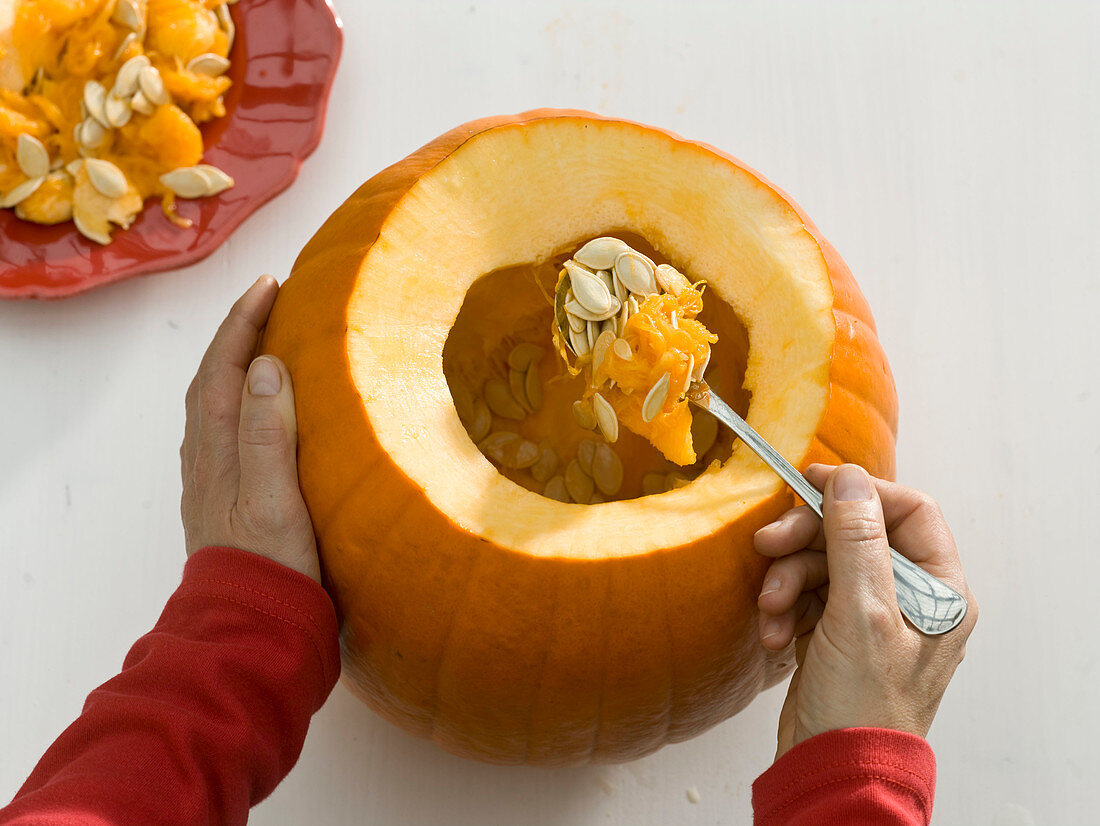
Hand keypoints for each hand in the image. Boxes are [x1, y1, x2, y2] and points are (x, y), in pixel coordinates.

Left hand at [180, 276, 320, 582]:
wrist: (252, 628)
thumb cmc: (270, 568)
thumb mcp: (273, 499)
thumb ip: (266, 434)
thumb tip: (263, 366)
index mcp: (219, 452)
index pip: (224, 371)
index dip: (243, 324)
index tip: (270, 285)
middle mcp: (208, 460)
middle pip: (212, 381)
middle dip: (237, 334)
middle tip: (269, 300)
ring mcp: (214, 481)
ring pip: (216, 406)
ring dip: (236, 365)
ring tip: (266, 341)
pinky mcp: (227, 500)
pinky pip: (227, 431)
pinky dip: (241, 400)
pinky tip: (262, 408)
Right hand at [754, 463, 977, 758]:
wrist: (834, 771)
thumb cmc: (863, 706)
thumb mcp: (860, 614)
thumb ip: (855, 541)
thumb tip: (848, 478)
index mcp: (938, 590)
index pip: (907, 510)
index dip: (858, 492)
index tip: (810, 484)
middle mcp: (909, 597)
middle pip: (854, 533)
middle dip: (806, 540)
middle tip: (767, 544)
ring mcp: (871, 616)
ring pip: (822, 563)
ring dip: (787, 580)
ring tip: (769, 610)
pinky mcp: (837, 633)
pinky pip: (807, 595)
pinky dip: (785, 608)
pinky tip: (773, 635)